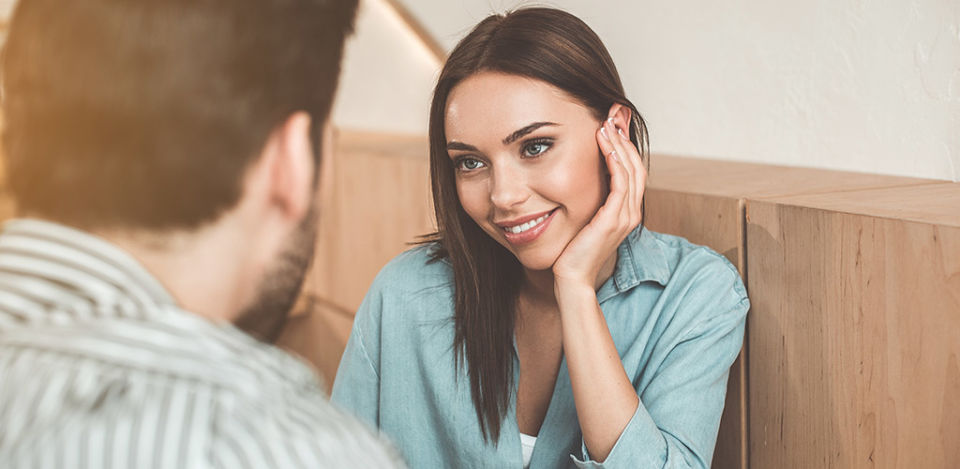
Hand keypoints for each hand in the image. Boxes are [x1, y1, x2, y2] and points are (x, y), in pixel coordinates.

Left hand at [552, 117, 646, 289]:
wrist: (571, 277)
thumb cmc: (573, 250)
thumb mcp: (585, 218)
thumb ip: (590, 200)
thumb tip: (579, 176)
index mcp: (627, 211)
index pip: (633, 170)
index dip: (625, 145)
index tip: (613, 123)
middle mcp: (631, 212)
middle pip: (637, 165)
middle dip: (625, 138)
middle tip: (613, 114)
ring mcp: (625, 217)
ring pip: (630, 171)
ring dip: (619, 145)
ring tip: (606, 124)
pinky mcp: (614, 220)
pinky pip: (621, 185)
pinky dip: (615, 162)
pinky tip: (606, 146)